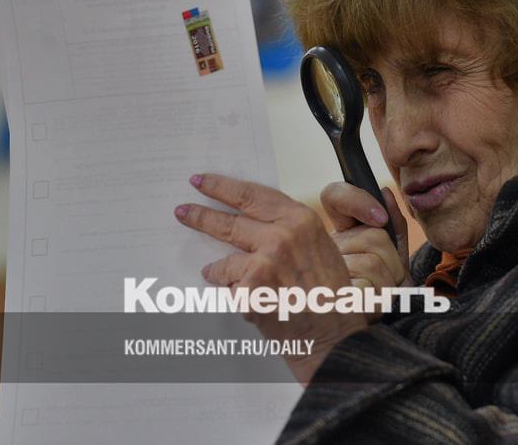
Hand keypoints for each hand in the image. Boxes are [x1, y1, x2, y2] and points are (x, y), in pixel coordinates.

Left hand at [175, 173, 367, 384]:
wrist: (335, 336)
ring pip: (224, 263)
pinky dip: (236, 298)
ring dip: (218, 272)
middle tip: (182, 212)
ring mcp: (264, 263)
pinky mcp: (250, 291)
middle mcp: (281, 236)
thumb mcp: (319, 247)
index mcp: (299, 219)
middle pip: (228, 222)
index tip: (201, 181)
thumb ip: (288, 230)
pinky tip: (253, 305)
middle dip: (200, 216)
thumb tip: (251, 222)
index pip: (251, 195)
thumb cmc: (331, 296)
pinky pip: (230, 291)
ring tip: (218, 277)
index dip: (221, 186)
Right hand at [320, 183, 411, 321]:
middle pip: (372, 236)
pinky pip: (366, 288)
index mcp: (339, 235)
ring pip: (372, 262)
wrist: (363, 338)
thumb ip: (393, 224)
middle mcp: (324, 249)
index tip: (379, 217)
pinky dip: (378, 300)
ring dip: (388, 284)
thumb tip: (385, 192)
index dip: (355, 198)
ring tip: (378, 296)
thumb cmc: (378, 294)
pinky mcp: (324, 297)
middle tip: (387, 279)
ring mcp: (320, 272)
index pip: (334, 196)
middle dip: (393, 260)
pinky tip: (367, 308)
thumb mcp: (392, 256)